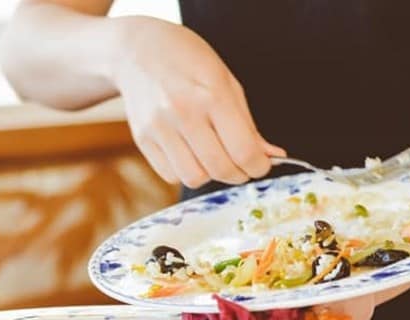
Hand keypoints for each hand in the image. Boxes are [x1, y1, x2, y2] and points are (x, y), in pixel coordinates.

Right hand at [111, 17, 284, 187]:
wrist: (137, 50)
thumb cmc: (189, 62)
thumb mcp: (227, 83)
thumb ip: (248, 124)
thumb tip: (271, 155)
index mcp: (211, 95)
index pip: (243, 151)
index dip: (259, 167)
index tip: (261, 165)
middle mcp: (182, 113)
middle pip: (220, 169)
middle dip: (239, 175)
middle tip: (242, 166)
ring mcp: (159, 128)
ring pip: (194, 179)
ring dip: (210, 175)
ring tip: (213, 156)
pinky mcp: (142, 140)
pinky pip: (171, 175)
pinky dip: (186, 172)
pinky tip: (190, 153)